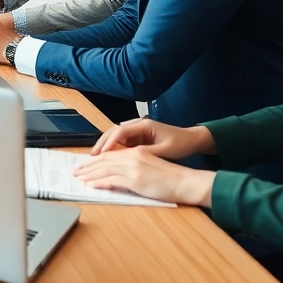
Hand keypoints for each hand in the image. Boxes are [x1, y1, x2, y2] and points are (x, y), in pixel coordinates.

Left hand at [73, 147, 215, 206]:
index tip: (85, 164)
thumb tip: (119, 174)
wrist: (185, 181)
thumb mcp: (150, 165)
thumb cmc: (171, 177)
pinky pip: (112, 180)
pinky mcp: (135, 180)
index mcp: (136, 152)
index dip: (96, 160)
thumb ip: (134, 166)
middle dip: (88, 166)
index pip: (110, 154)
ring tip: (79, 178)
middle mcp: (132, 157)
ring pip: (105, 169)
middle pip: (104, 160)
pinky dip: (99, 182)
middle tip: (75, 171)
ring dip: (89, 174)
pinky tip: (91, 184)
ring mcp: (133, 168)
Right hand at [91, 119, 216, 159]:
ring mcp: (136, 130)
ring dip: (105, 146)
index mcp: (144, 124)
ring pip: (114, 136)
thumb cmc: (180, 143)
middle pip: (113, 131)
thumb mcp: (164, 150)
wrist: (190, 140)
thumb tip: (128, 158)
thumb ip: (146, 153)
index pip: (121, 131)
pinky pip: (121, 142)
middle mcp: (137, 125)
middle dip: (102, 143)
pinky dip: (112, 149)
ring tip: (95, 158)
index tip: (102, 153)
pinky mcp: (137, 137)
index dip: (110, 142)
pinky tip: (106, 158)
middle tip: (92, 156)